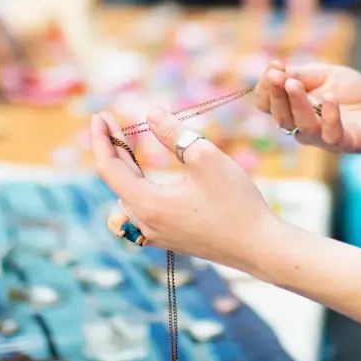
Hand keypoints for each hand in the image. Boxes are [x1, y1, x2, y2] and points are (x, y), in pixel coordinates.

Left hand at [91, 109, 281, 268]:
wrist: (260, 247)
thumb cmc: (236, 203)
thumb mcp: (205, 157)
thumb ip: (174, 134)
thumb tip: (151, 113)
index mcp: (148, 205)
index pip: (108, 168)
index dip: (102, 138)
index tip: (100, 115)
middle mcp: (145, 223)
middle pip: (116, 181)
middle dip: (112, 147)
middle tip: (109, 119)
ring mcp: (156, 234)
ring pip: (127, 196)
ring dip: (123, 168)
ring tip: (124, 143)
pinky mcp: (170, 238)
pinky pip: (140, 210)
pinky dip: (136, 187)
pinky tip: (143, 177)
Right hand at [256, 61, 360, 154]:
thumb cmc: (353, 92)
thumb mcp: (325, 75)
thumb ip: (301, 75)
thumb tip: (275, 71)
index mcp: (294, 109)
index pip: (269, 104)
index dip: (266, 88)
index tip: (274, 66)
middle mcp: (302, 126)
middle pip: (280, 117)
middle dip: (275, 95)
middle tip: (276, 76)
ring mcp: (323, 138)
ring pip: (302, 126)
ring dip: (296, 104)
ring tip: (293, 84)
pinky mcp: (345, 143)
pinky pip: (332, 134)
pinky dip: (329, 116)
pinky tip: (330, 98)